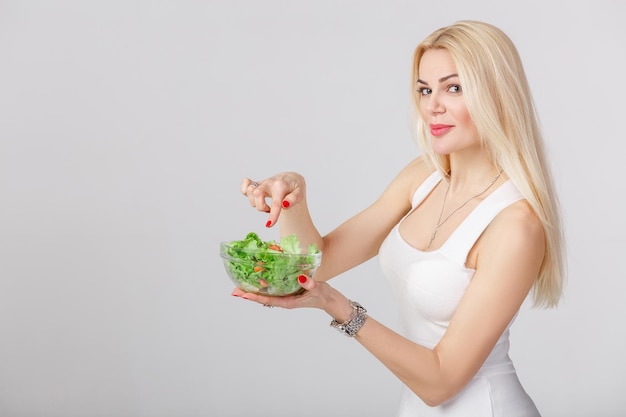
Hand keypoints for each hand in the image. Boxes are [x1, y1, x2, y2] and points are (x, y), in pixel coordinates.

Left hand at [231, 275, 351, 320]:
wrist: (333, 302)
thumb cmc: (325, 297)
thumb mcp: (318, 289)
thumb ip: (310, 284)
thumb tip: (299, 277)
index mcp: (289, 302)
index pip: (268, 300)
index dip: (255, 297)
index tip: (243, 294)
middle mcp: (286, 300)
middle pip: (264, 298)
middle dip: (250, 294)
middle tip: (234, 290)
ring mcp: (288, 296)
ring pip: (268, 295)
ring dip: (255, 291)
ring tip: (241, 287)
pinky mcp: (291, 292)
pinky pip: (275, 290)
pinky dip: (266, 286)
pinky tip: (260, 280)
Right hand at [240, 172, 305, 226]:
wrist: (290, 179)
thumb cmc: (295, 187)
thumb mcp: (300, 193)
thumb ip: (294, 199)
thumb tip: (285, 205)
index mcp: (281, 185)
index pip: (275, 202)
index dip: (272, 214)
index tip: (269, 225)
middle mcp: (269, 183)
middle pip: (257, 194)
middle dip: (261, 207)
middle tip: (269, 209)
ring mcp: (262, 183)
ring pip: (250, 192)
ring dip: (255, 203)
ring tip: (265, 204)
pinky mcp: (257, 185)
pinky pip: (245, 185)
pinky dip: (244, 190)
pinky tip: (252, 195)